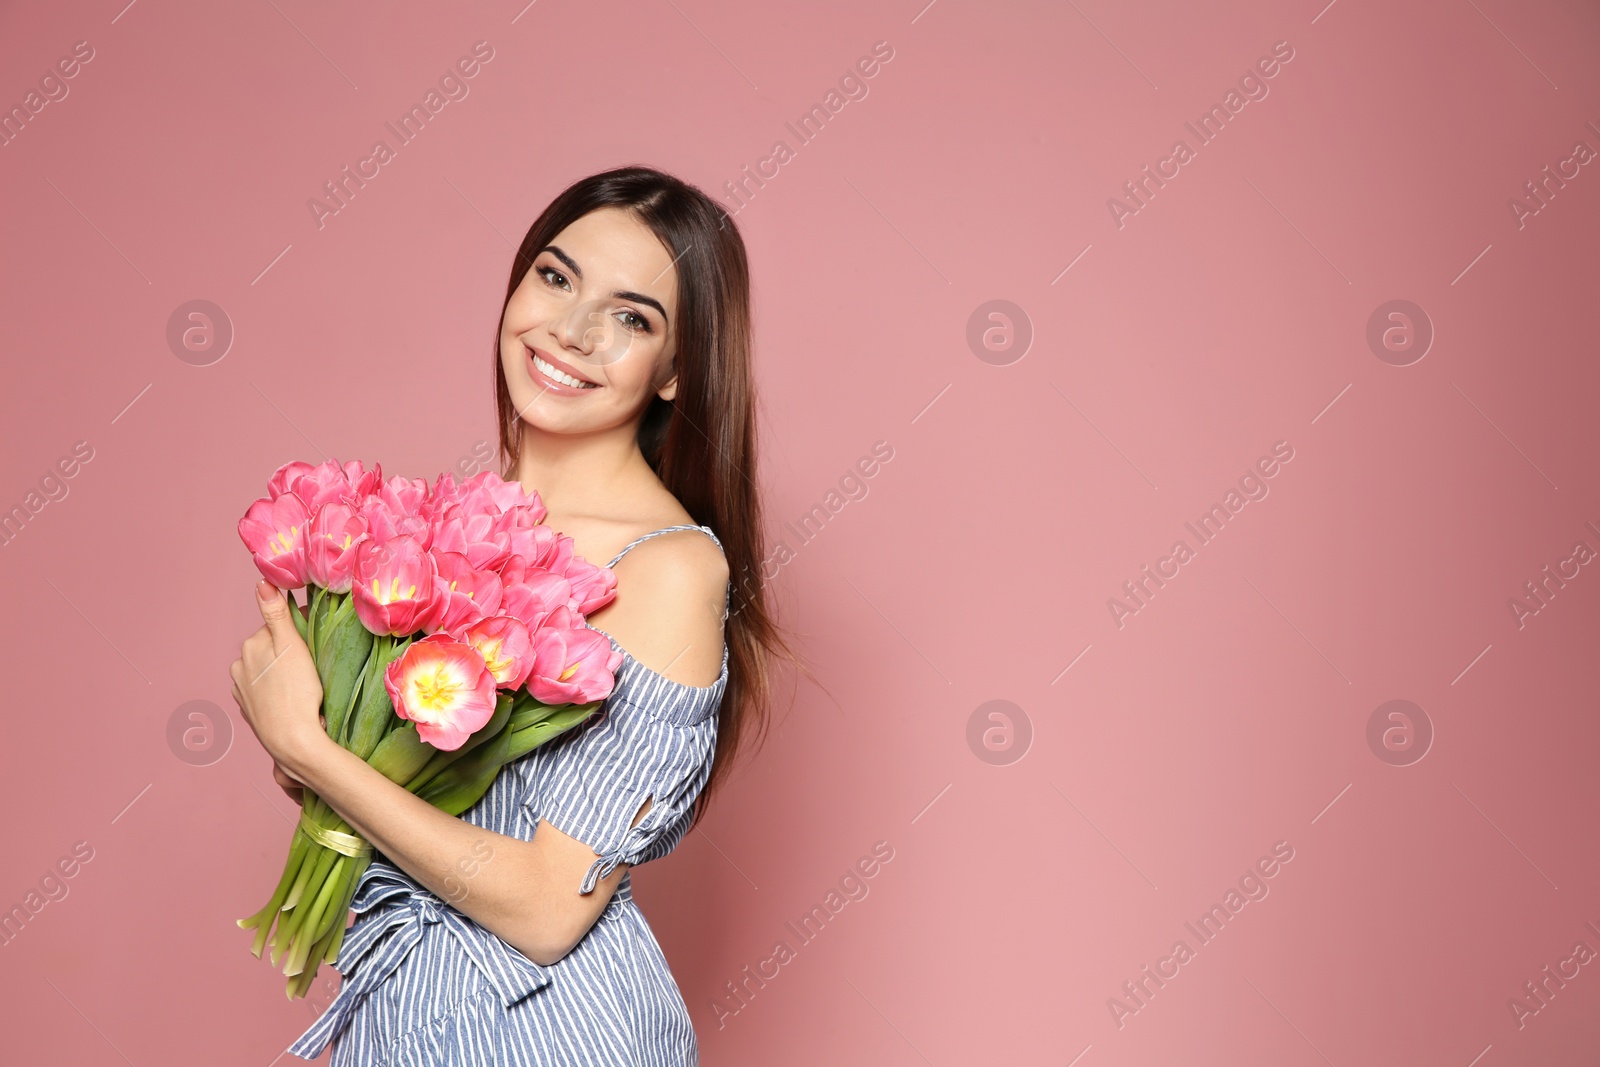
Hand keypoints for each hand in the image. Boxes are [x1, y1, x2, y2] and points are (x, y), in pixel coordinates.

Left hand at [231, 579, 326, 775]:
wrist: (293, 741)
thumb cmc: (298, 692)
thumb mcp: (292, 646)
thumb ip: (276, 614)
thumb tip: (261, 581)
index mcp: (250, 646)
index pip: (277, 626)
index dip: (298, 632)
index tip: (313, 645)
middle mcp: (239, 666)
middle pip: (269, 648)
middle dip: (287, 653)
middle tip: (310, 668)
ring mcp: (241, 691)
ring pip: (266, 671)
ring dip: (281, 674)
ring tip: (303, 688)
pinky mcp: (248, 711)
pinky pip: (264, 692)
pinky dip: (276, 693)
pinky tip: (291, 701)